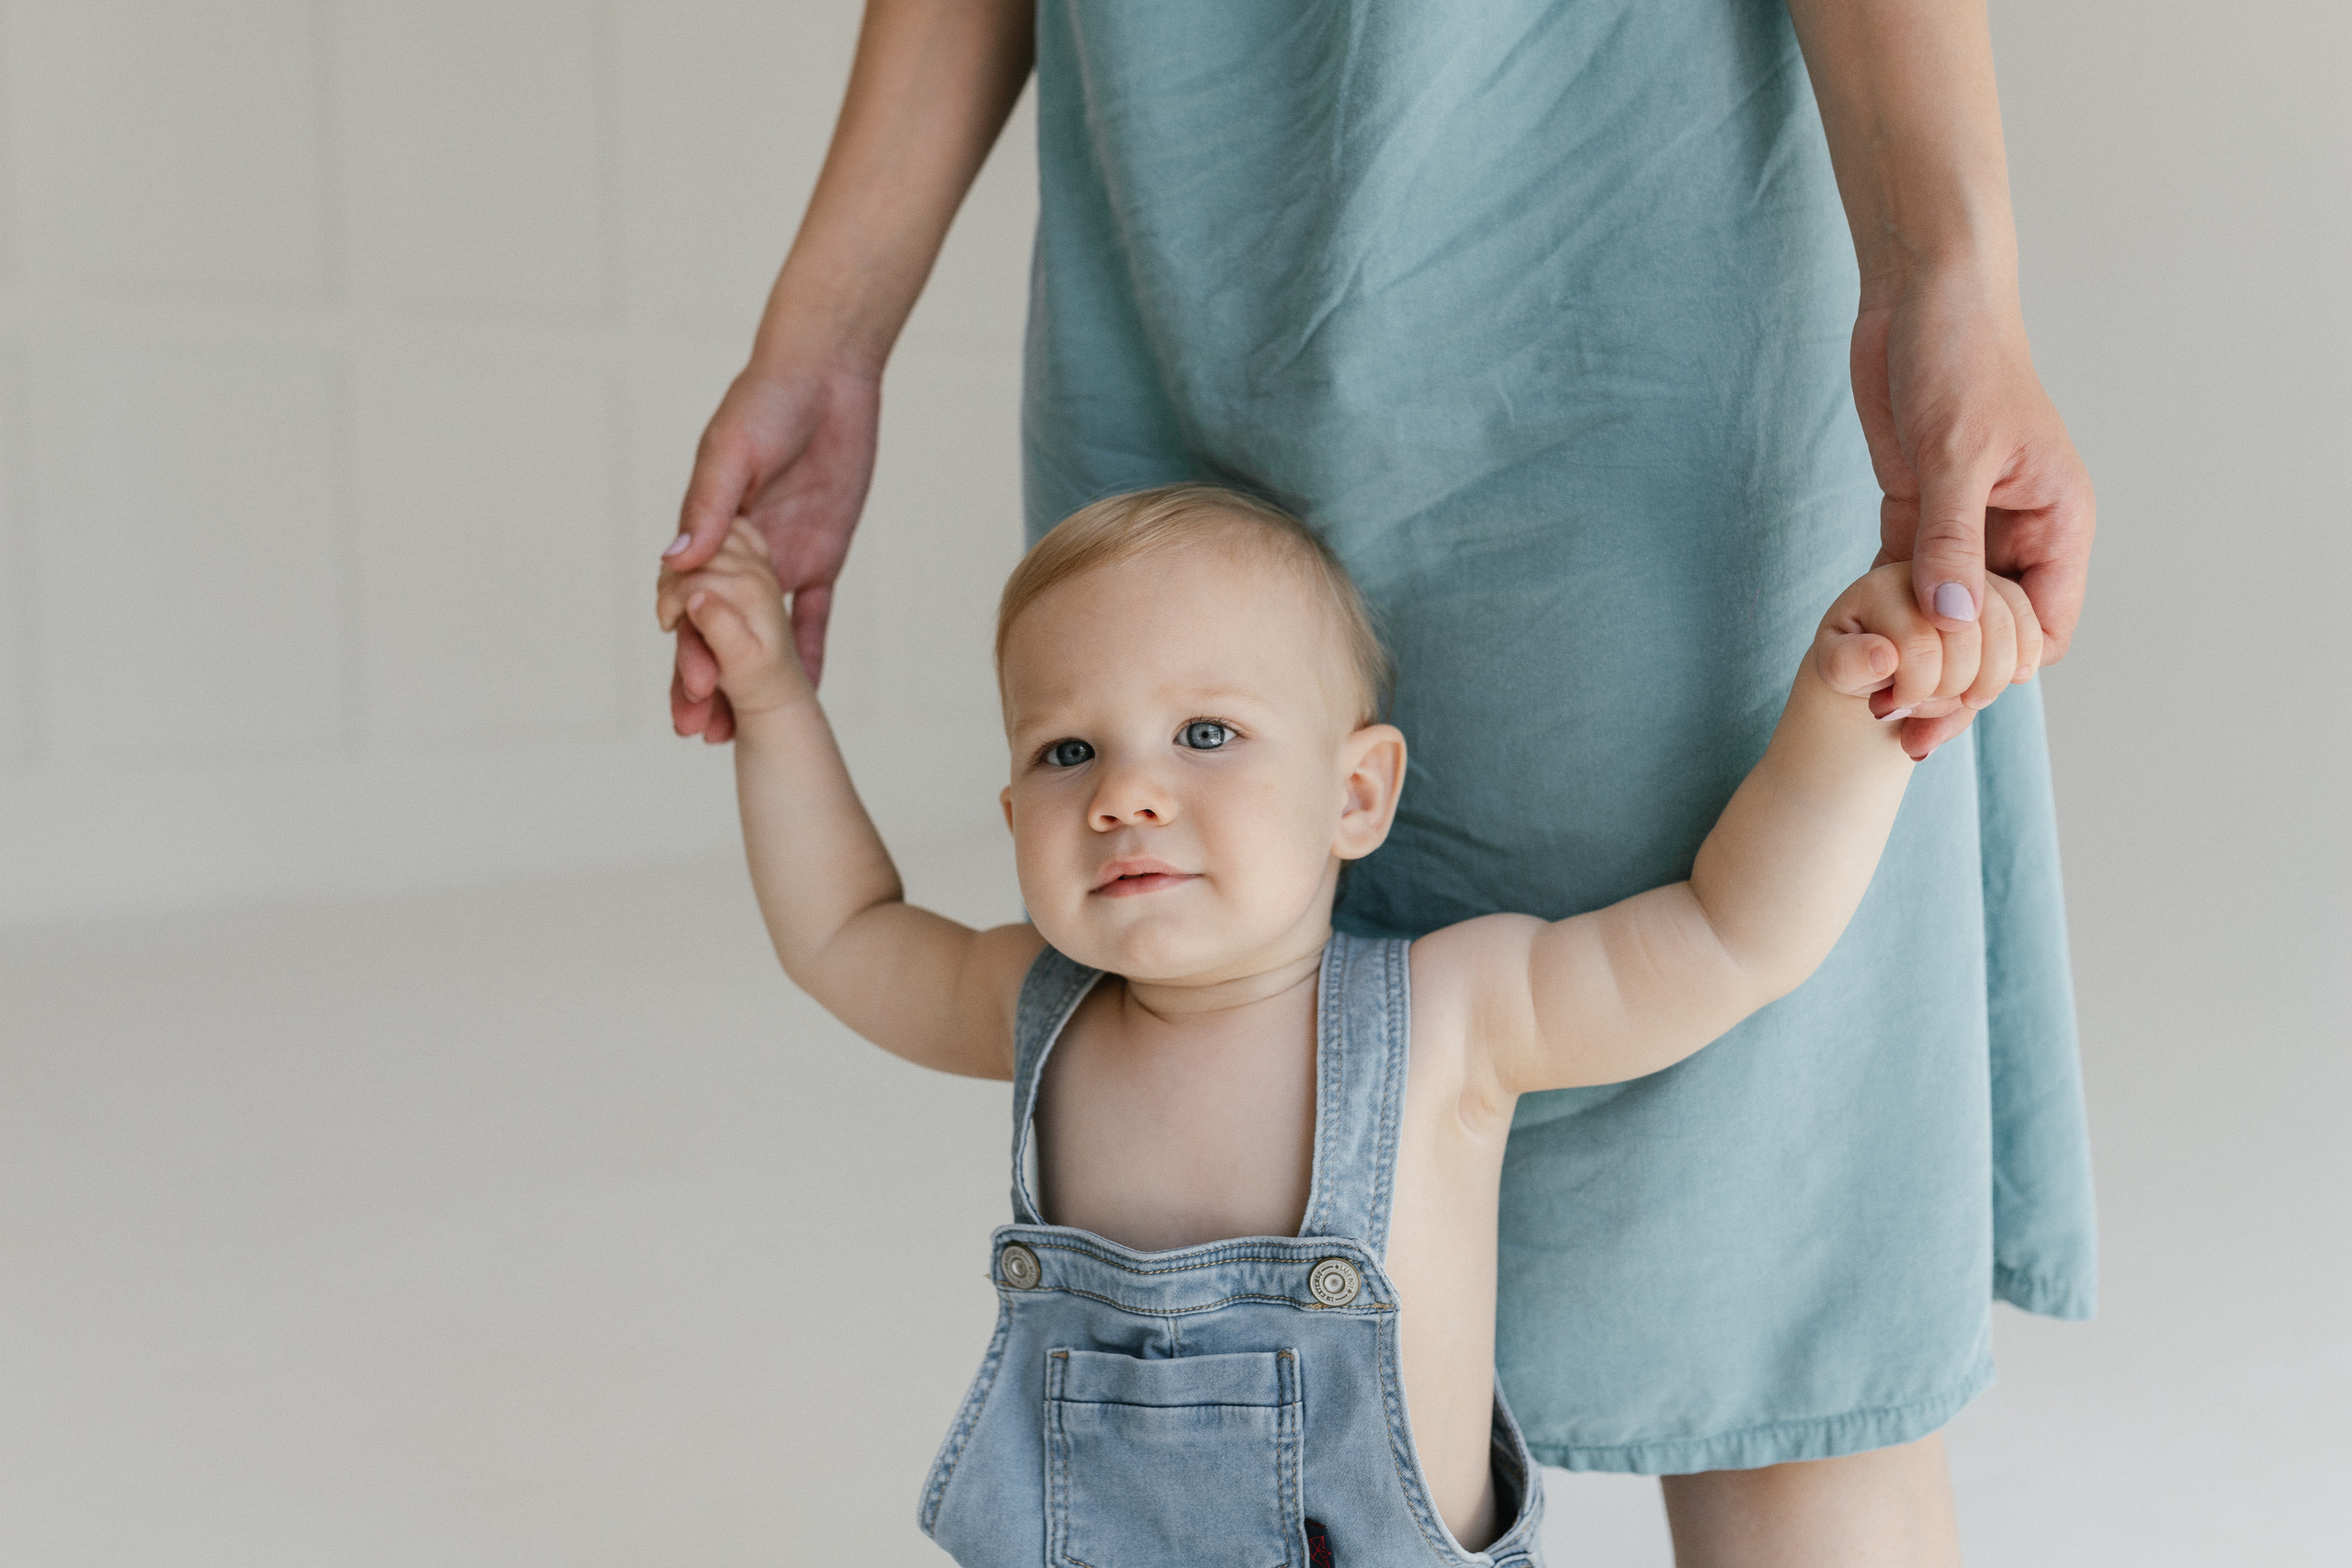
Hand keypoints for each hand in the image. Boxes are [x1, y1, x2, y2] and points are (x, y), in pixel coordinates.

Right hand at [660, 354, 879, 741]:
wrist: (826, 377)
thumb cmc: (766, 401)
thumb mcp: (732, 449)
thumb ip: (709, 506)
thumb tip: (679, 561)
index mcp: (705, 532)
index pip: (687, 600)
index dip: (687, 643)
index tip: (688, 683)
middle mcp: (737, 556)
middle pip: (715, 630)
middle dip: (705, 680)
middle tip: (699, 732)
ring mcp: (778, 562)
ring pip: (758, 636)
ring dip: (746, 682)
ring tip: (735, 733)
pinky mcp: (820, 558)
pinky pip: (814, 616)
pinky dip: (809, 654)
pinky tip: (807, 695)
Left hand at [1853, 268, 2094, 753]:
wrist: (1921, 294)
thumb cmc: (1963, 358)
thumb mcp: (1957, 454)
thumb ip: (1951, 540)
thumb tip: (1951, 623)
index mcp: (2057, 522)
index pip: (2046, 628)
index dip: (2003, 673)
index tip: (1951, 706)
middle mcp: (2018, 532)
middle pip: (1996, 633)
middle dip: (1957, 680)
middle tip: (1906, 728)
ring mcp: (1967, 524)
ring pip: (1948, 613)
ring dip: (1918, 654)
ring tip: (1878, 707)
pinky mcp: (1918, 507)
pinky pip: (1907, 578)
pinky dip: (1887, 613)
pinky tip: (1856, 653)